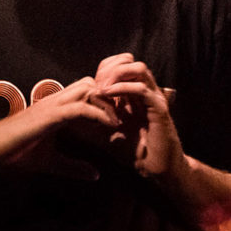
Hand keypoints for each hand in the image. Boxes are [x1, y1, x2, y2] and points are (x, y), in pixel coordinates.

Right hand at [0, 75, 120, 170]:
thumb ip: (73, 167)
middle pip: (91, 84)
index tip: (119, 119)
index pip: (86, 92)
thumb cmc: (14, 154)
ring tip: (118, 122)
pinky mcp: (49, 116)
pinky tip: (109, 127)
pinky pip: (81, 108)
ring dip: (107, 103)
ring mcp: (52, 105)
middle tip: (123, 116)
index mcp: (55, 108)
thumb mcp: (51, 162)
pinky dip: (98, 114)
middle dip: (109, 97)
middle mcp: (54, 101)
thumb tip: (96, 175)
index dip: (104, 101)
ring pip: (88, 89)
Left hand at [93, 53, 185, 178]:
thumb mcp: (106, 132)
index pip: (120, 64)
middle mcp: (147, 91)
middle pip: (130, 61)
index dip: (104, 69)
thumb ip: (93, 119)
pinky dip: (122, 88)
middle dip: (109, 68)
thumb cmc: (133, 152)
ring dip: (116, 74)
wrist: (154, 169)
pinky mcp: (159, 109)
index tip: (90, 85)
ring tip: (101, 87)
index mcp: (135, 93)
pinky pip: (142, 89)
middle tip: (96, 83)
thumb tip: (71, 113)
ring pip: (139, 69)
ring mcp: (154, 98)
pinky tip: (108, 95)